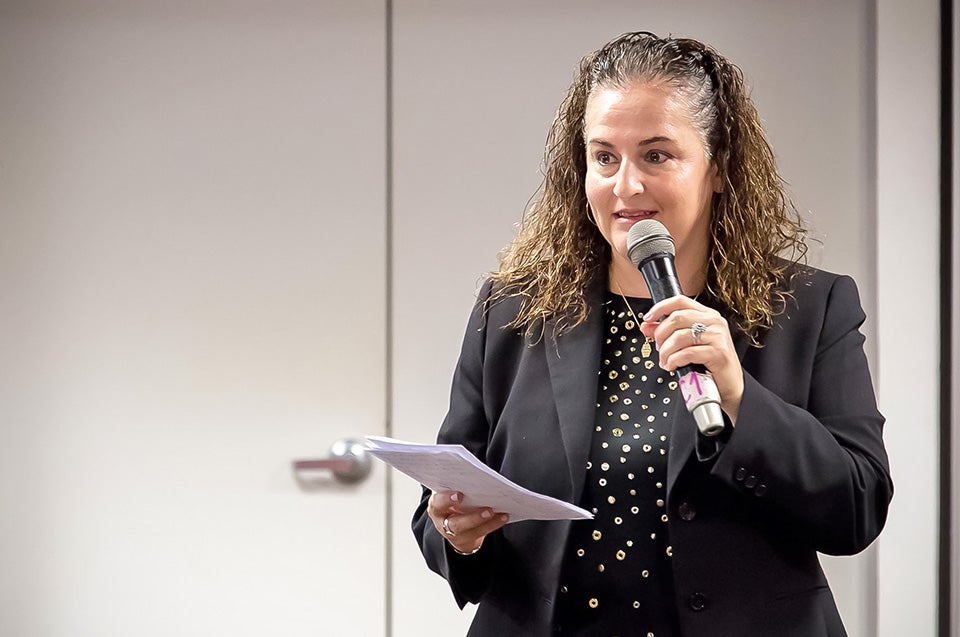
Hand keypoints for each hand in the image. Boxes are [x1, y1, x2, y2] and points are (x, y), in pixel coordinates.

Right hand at [427, 490, 508, 554]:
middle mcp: (443, 523)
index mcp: (436, 506)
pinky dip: (494, 524)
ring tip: (500, 513)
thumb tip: (470, 471)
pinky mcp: (467, 540)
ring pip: (471, 532)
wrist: (450, 522)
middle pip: (456, 524)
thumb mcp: (447, 491)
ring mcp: (455, 535)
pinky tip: (504, 516)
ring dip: (487, 523)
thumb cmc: (450, 500)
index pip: (437, 503)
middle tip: (488, 510)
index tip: (459, 495)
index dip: (446, 500)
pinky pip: (482, 533)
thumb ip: (453, 484)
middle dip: (473, 518)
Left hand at [639, 296, 743, 424]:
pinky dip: (674, 360)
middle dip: (661, 334)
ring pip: (679, 336)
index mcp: (707, 315)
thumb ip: (667, 332)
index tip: (647, 319)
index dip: (660, 307)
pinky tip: (672, 366)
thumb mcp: (687, 344)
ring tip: (665, 361)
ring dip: (666, 351)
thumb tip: (646, 326)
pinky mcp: (718, 353)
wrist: (729, 385)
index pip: (680, 301)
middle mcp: (714, 322)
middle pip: (677, 318)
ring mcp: (718, 336)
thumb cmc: (709, 364)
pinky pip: (687, 353)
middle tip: (659, 348)